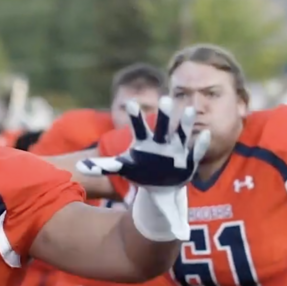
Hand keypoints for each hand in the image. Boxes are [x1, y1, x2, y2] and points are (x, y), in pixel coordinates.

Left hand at [77, 97, 209, 188]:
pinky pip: (196, 151)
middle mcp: (161, 141)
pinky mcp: (188, 160)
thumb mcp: (122, 168)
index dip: (135, 116)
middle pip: (162, 126)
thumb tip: (80, 167)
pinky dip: (202, 144)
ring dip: (186, 123)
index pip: (138, 127)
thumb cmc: (140, 172)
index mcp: (144, 142)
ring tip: (190, 109)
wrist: (160, 187)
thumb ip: (102, 166)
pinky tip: (207, 134)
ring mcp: (176, 149)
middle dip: (164, 114)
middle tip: (165, 99)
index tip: (130, 103)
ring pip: (181, 133)